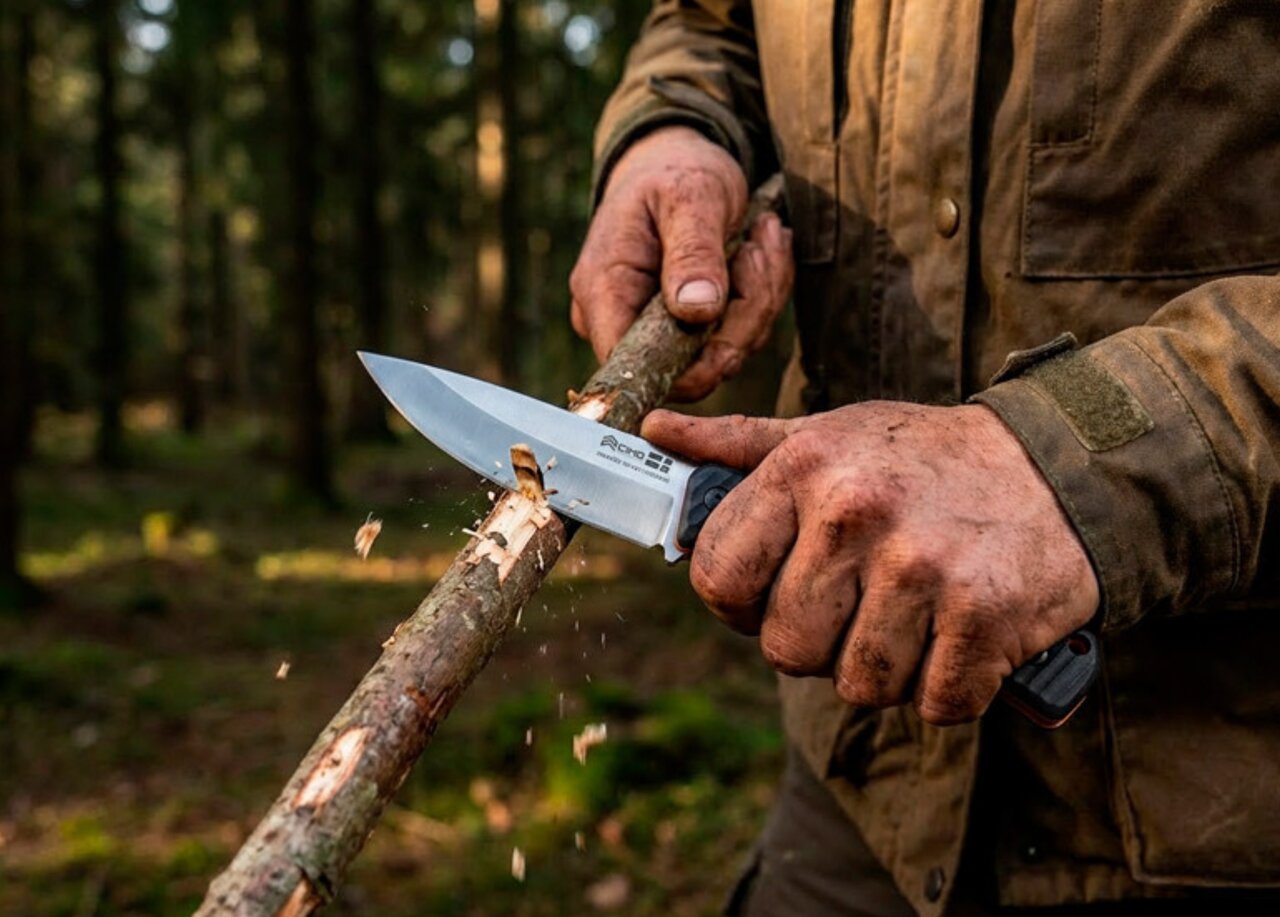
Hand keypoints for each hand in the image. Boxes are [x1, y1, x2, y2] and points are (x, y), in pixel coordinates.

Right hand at [570, 126, 792, 400]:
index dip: (684, 370)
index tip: (730, 330)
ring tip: (761, 236)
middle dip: (742, 315)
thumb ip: (693, 253)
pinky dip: (760, 296)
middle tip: (758, 249)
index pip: (630, 366)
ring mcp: (655, 332)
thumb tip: (697, 311)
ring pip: (723, 355)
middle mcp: (621, 322)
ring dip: (759, 298)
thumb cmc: (675, 172)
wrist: (680, 163)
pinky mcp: (689, 333)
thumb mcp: (689, 197)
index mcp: (604, 291)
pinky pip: (737, 338)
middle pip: (689, 369)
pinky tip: (760, 250)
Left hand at [642, 403, 1099, 724]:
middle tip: (860, 607)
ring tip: (913, 617)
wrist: (1056, 464)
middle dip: (820, 643)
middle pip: (786, 650)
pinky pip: (936, 702)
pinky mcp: (985, 615)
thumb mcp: (827, 434)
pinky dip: (950, 688)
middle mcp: (855, 513)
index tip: (773, 597)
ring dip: (887, 669)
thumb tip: (653, 433)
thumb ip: (736, 445)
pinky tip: (960, 639)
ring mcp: (922, 566)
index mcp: (803, 469)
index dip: (740, 605)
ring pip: (859, 685)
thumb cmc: (920, 459)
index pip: (719, 579)